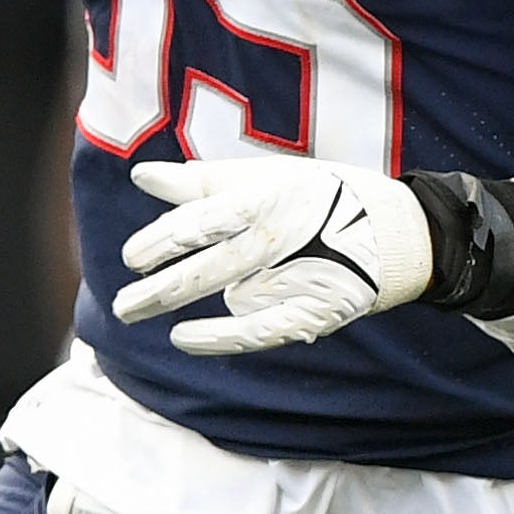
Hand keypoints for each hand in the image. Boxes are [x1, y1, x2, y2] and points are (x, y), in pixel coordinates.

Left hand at [114, 158, 431, 354]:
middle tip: (122, 303)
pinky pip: (257, 332)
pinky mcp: (311, 313)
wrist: (391, 233)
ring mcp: (296, 279)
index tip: (130, 258)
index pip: (202, 223)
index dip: (161, 242)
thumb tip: (142, 175)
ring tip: (135, 310)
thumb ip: (200, 181)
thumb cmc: (317, 195)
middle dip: (157, 288)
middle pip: (206, 268)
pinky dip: (218, 337)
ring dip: (177, 304)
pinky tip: (182, 338)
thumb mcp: (263, 176)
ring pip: (226, 297)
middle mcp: (278, 239)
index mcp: (266, 198)